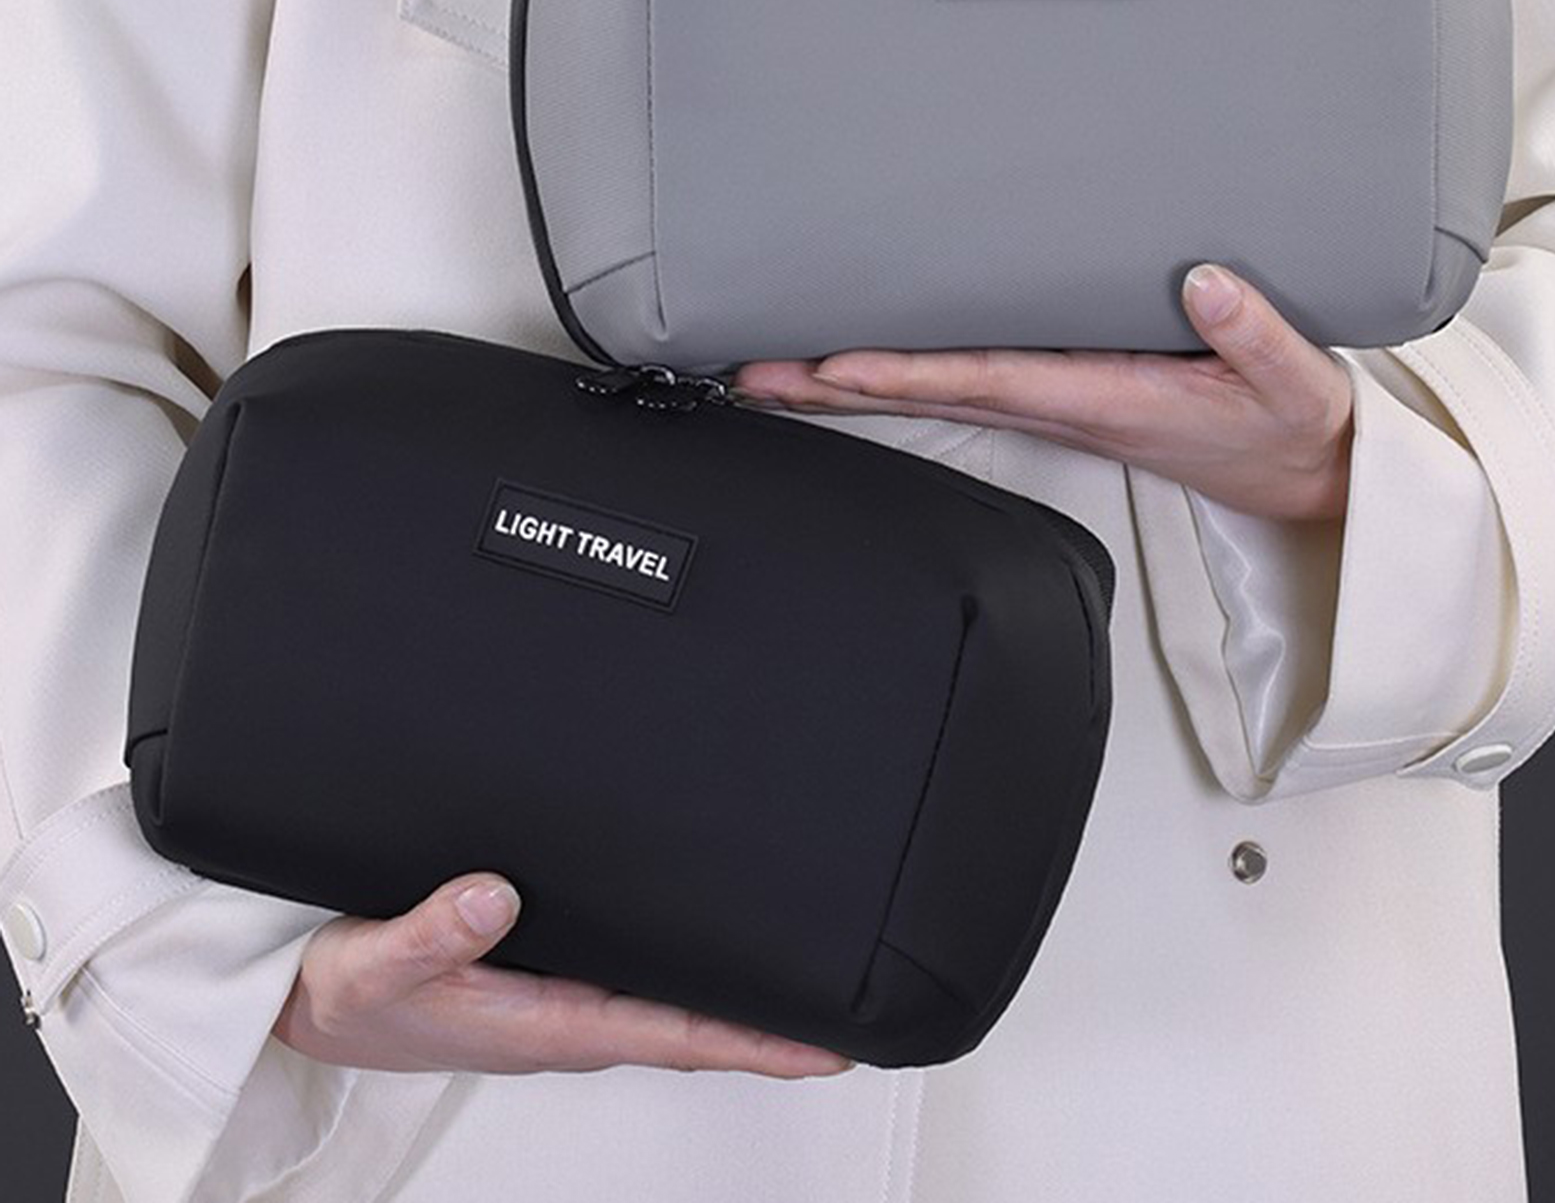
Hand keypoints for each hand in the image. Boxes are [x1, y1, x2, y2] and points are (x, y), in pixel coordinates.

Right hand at [272, 871, 855, 1077]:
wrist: (309, 1002)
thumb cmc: (344, 994)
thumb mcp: (371, 965)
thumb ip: (431, 932)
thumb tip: (497, 896)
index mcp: (542, 1025)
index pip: (670, 1035)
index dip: (753, 1044)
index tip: (825, 1050)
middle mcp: (565, 1018)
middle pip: (691, 1025)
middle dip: (769, 1026)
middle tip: (852, 1010)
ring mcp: (558, 1001)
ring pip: (668, 1004)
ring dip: (733, 1001)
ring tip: (803, 982)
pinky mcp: (543, 978)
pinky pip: (634, 979)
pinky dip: (684, 975)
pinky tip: (709, 950)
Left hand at [733, 264, 1353, 522]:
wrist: (1299, 471)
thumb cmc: (1287, 426)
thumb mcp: (1293, 381)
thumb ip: (1254, 333)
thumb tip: (1204, 283)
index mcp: (1103, 399)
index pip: (984, 380)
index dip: (905, 372)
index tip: (835, 364)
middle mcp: (1061, 405)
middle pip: (930, 393)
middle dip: (839, 385)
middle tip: (755, 370)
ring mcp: (1054, 402)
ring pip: (935, 392)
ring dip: (853, 384)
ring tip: (776, 369)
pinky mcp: (1062, 394)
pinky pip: (964, 382)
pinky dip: (901, 376)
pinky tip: (859, 367)